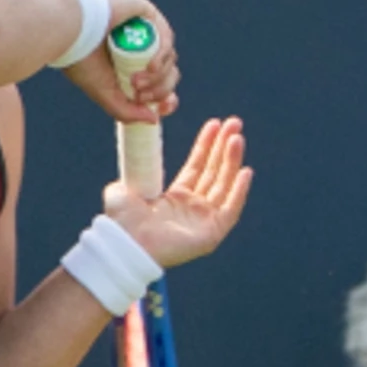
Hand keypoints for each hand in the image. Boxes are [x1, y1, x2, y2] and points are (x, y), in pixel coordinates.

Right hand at [59, 0, 174, 121]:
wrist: (69, 32)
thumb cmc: (80, 60)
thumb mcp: (104, 94)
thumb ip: (126, 112)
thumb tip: (154, 119)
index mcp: (128, 65)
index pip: (159, 82)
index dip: (165, 96)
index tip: (163, 108)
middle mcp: (138, 47)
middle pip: (167, 72)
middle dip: (160, 89)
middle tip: (140, 95)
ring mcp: (143, 30)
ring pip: (168, 58)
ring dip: (158, 76)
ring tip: (136, 81)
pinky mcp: (146, 13)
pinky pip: (166, 37)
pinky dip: (162, 55)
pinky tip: (150, 66)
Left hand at [106, 116, 251, 269]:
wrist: (127, 243)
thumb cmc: (122, 223)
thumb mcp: (121, 194)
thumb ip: (124, 181)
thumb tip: (122, 176)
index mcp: (173, 199)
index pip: (196, 166)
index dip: (206, 145)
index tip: (214, 124)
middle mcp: (191, 208)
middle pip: (214, 171)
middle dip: (224, 146)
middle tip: (234, 123)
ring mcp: (203, 221)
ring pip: (224, 185)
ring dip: (232, 160)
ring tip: (237, 137)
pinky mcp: (211, 233)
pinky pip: (231, 209)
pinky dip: (239, 191)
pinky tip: (245, 171)